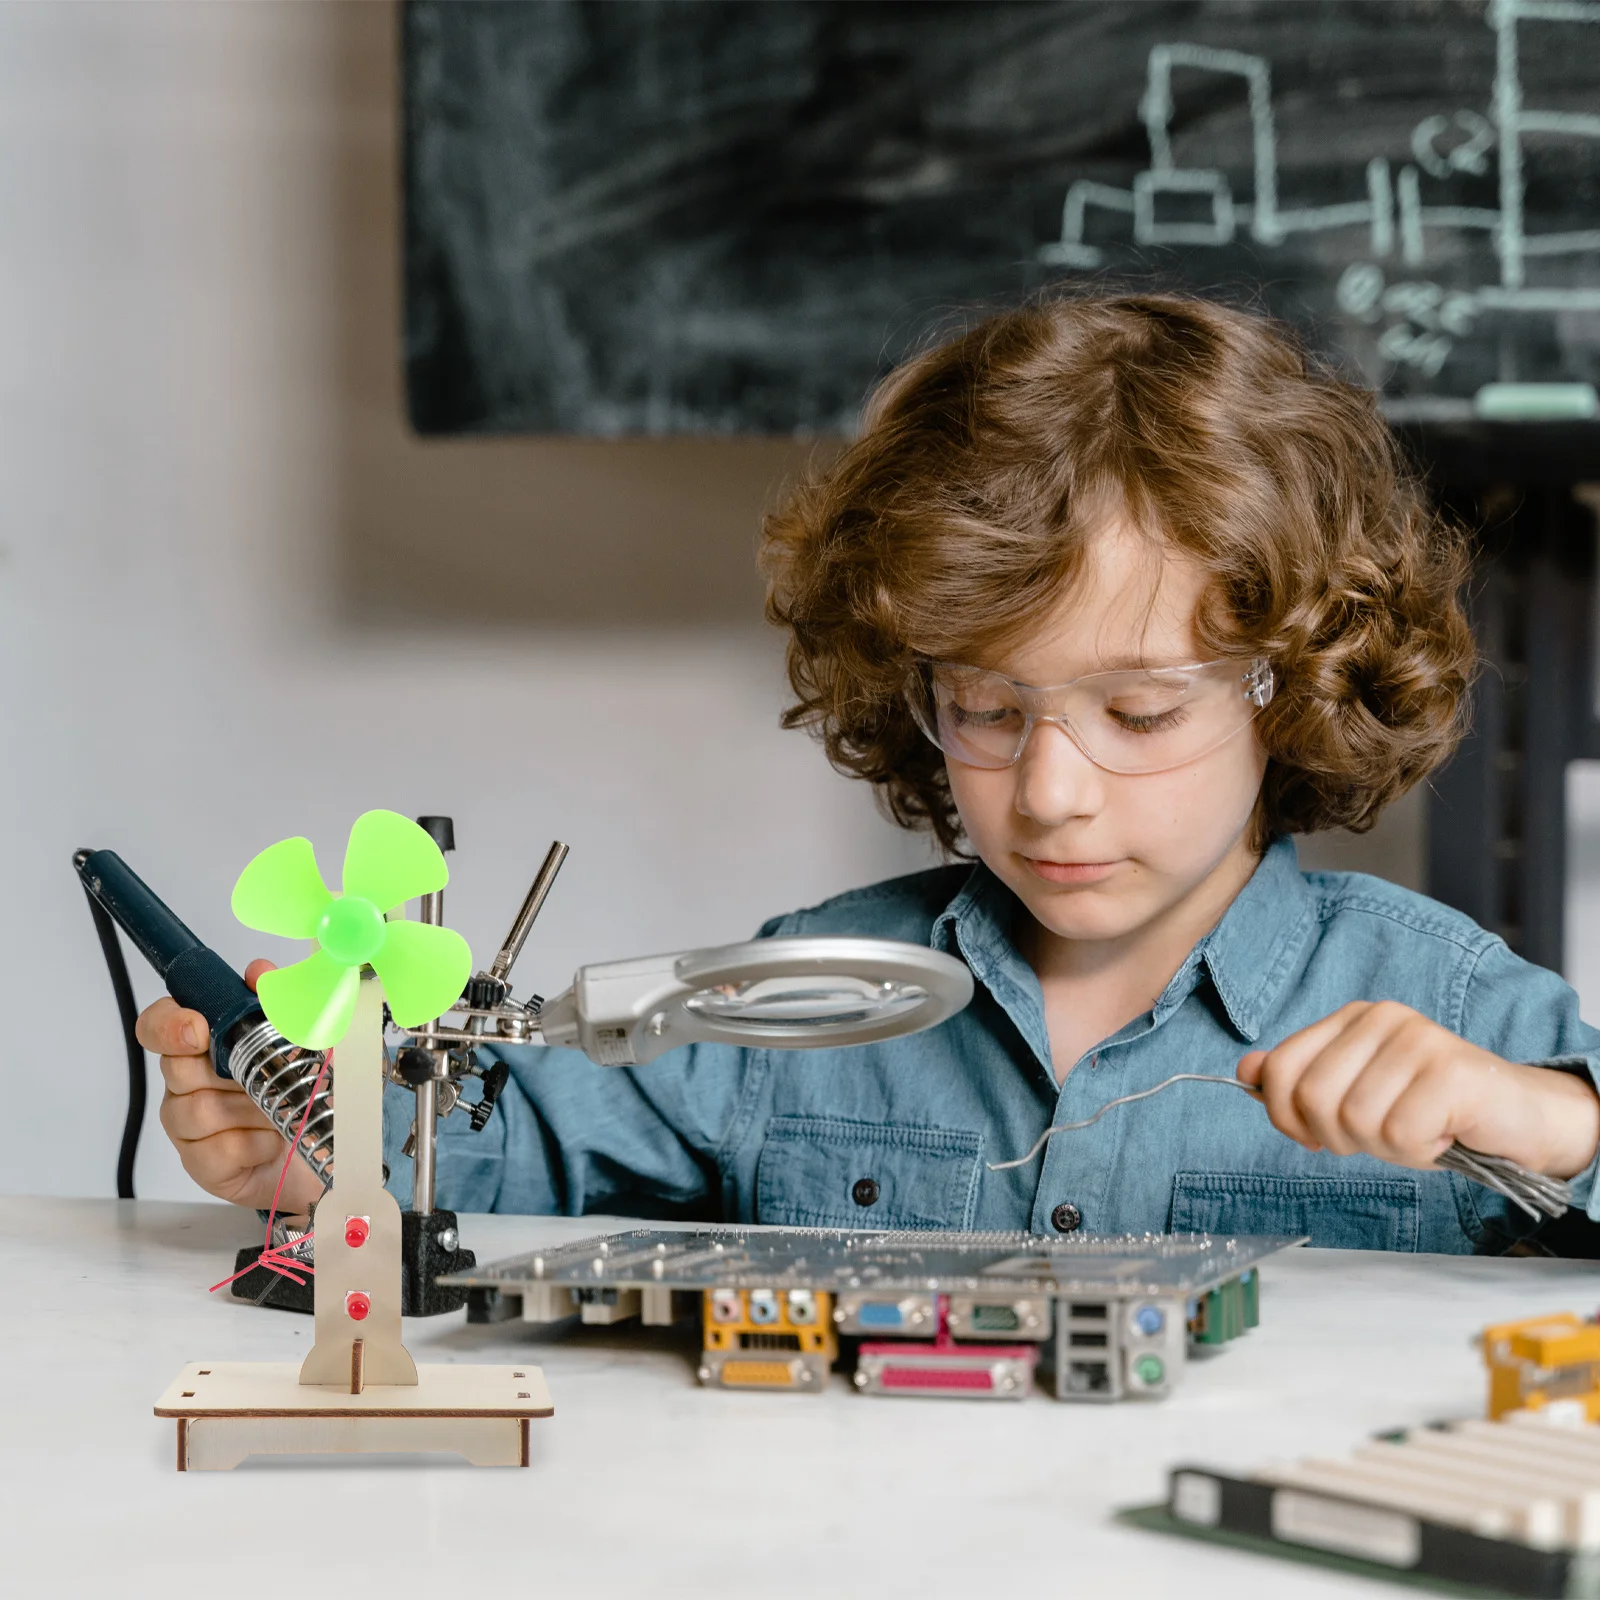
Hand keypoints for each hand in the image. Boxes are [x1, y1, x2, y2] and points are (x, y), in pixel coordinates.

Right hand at [138, 960, 322, 1212]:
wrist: (335, 1154)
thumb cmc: (317, 1093)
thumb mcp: (316, 1041)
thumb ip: (284, 1005)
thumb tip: (257, 972)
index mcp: (211, 1046)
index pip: (160, 1024)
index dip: (168, 1025)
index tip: (197, 1030)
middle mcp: (193, 1083)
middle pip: (174, 1067)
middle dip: (219, 1071)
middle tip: (257, 1076)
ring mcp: (194, 1128)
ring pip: (194, 1110)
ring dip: (245, 1109)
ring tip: (276, 1110)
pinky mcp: (205, 1165)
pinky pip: (216, 1149)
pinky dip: (253, 1143)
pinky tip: (273, 1141)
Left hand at [1237, 1001, 1599, 1180]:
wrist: (1517, 1116)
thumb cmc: (1431, 1108)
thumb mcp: (1357, 1093)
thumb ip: (1302, 1080)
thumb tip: (1247, 1072)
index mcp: (1351, 1018)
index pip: (1282, 1069)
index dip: (1286, 1116)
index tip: (1312, 1136)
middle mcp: (1381, 1018)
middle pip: (1313, 1098)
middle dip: (1337, 1137)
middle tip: (1377, 1137)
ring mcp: (1416, 1040)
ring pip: (1355, 1120)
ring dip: (1384, 1147)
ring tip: (1416, 1132)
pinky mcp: (1449, 1072)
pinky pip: (1399, 1134)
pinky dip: (1417, 1152)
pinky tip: (1440, 1135)